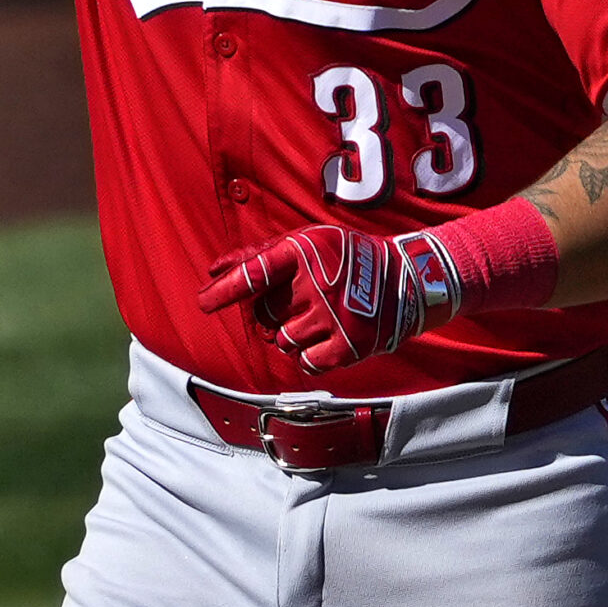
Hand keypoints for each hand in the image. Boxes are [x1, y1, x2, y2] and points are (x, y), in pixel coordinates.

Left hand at [197, 224, 459, 373]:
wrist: (404, 280)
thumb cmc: (342, 258)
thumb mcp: (306, 242)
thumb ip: (258, 256)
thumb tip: (212, 270)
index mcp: (302, 253)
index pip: (255, 273)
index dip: (226, 290)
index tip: (203, 303)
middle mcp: (316, 284)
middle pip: (265, 315)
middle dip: (274, 313)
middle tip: (301, 302)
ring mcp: (333, 317)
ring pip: (283, 342)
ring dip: (292, 336)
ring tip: (319, 319)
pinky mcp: (348, 346)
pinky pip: (306, 364)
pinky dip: (310, 357)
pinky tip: (328, 339)